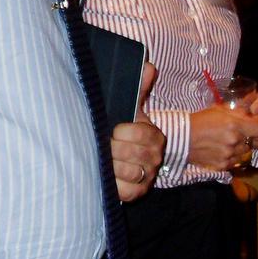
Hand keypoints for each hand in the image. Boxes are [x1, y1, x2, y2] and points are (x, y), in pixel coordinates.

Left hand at [113, 62, 164, 199]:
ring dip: (112, 166)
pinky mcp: (138, 192)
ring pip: (130, 172)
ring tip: (102, 159)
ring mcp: (147, 176)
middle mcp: (154, 157)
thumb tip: (147, 66)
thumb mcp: (132, 109)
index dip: (122, 132)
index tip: (113, 130)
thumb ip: (139, 88)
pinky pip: (128, 191)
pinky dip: (116, 185)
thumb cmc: (126, 130)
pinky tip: (107, 176)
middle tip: (103, 144)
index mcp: (155, 136)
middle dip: (113, 149)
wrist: (126, 155)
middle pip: (133, 153)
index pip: (141, 133)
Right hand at [188, 104, 257, 170]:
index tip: (252, 125)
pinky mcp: (222, 166)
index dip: (257, 127)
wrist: (181, 138)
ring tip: (228, 142)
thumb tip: (250, 115)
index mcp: (233, 125)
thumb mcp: (219, 110)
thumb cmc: (200, 120)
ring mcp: (228, 155)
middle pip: (252, 141)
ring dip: (240, 147)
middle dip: (247, 137)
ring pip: (244, 152)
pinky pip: (235, 161)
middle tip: (238, 133)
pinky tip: (222, 150)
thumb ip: (237, 113)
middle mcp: (233, 142)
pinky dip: (232, 156)